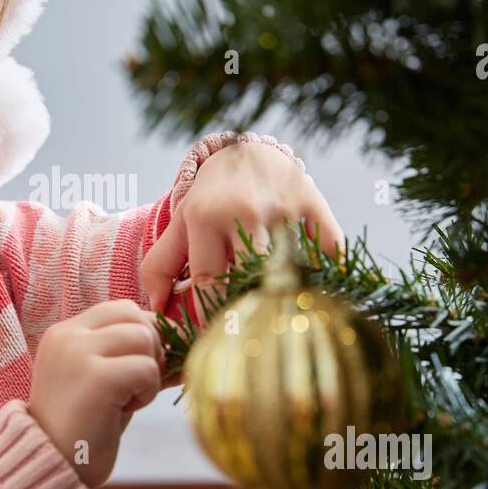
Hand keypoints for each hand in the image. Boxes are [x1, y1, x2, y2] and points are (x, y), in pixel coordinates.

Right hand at [27, 300, 164, 488]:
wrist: (51, 467)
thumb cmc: (83, 427)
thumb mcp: (105, 380)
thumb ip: (131, 354)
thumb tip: (183, 340)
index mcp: (65, 332)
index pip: (123, 309)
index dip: (144, 334)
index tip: (140, 368)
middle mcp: (67, 335)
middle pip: (137, 317)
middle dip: (150, 350)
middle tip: (135, 385)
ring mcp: (78, 353)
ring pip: (145, 339)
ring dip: (148, 373)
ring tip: (126, 399)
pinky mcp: (95, 377)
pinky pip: (147, 369)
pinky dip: (147, 392)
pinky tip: (123, 410)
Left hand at [141, 141, 344, 325]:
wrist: (244, 149)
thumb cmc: (209, 199)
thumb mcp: (179, 224)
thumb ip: (160, 265)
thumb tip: (157, 310)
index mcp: (204, 219)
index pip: (206, 282)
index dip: (209, 317)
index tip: (214, 339)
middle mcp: (242, 212)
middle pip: (248, 276)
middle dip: (249, 308)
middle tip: (250, 331)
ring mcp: (279, 206)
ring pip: (288, 264)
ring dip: (288, 291)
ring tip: (284, 312)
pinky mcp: (311, 200)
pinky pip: (328, 245)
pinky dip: (330, 267)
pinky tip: (324, 283)